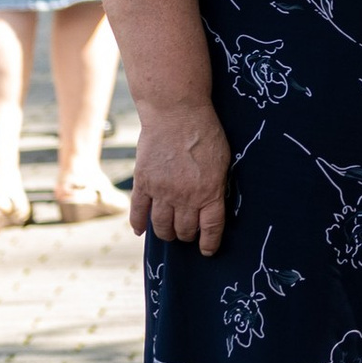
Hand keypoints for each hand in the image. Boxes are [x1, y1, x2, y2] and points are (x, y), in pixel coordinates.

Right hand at [128, 96, 231, 255]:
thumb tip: (215, 205)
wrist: (177, 111)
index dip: (209, 243)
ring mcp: (162, 191)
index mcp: (209, 191)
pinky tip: (141, 230)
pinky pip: (138, 212)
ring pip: (161, 226)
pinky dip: (138, 224)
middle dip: (187, 235)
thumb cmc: (205, 131)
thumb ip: (217, 184)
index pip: (211, 228)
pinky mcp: (143, 183)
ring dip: (166, 233)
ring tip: (169, 232)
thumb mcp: (223, 159)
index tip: (208, 251)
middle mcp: (185, 196)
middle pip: (185, 230)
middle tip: (187, 233)